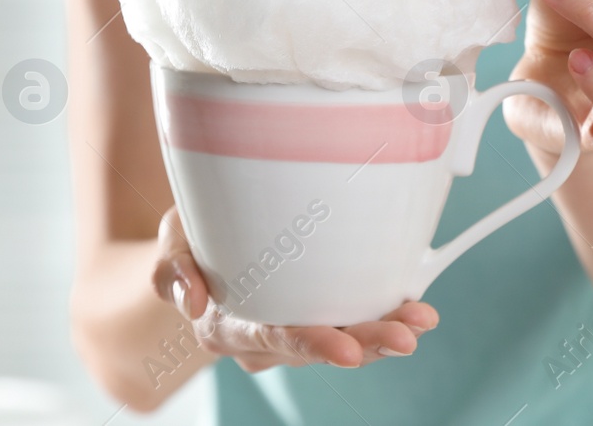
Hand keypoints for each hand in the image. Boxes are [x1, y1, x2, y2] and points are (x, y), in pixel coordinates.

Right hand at [150, 208, 437, 371]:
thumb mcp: (171, 243)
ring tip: (421, 320)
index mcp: (227, 327)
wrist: (202, 249)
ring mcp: (296, 328)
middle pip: (319, 346)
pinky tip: (417, 309)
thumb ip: (171, 269)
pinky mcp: (321, 314)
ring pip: (345, 338)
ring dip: (385, 332)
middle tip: (405, 338)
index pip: (272, 338)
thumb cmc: (191, 242)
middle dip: (366, 344)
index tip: (347, 349)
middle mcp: (265, 339)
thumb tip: (190, 300)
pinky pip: (354, 321)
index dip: (311, 344)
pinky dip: (386, 315)